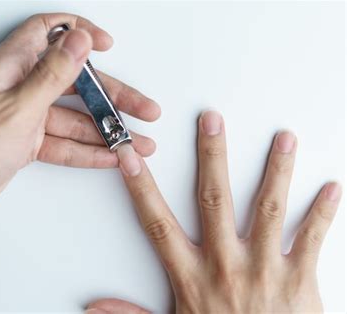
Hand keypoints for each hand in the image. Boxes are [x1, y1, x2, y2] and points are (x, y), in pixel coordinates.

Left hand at [0, 13, 159, 216]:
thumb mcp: (16, 109)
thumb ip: (51, 75)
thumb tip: (78, 40)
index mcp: (12, 66)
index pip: (50, 33)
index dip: (80, 33)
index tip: (107, 44)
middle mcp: (21, 86)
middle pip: (77, 83)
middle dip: (113, 97)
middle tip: (143, 110)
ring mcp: (26, 115)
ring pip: (76, 118)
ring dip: (107, 132)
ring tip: (136, 144)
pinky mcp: (29, 141)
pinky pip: (66, 143)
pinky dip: (88, 151)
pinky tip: (111, 157)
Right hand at [87, 111, 340, 312]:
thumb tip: (92, 307)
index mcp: (192, 277)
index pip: (157, 223)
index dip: (141, 188)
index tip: (131, 157)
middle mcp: (227, 265)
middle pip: (214, 200)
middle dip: (211, 157)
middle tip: (211, 120)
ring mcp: (266, 269)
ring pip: (269, 209)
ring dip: (276, 171)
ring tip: (283, 138)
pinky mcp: (301, 280)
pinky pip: (313, 239)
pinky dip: (323, 212)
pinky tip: (332, 187)